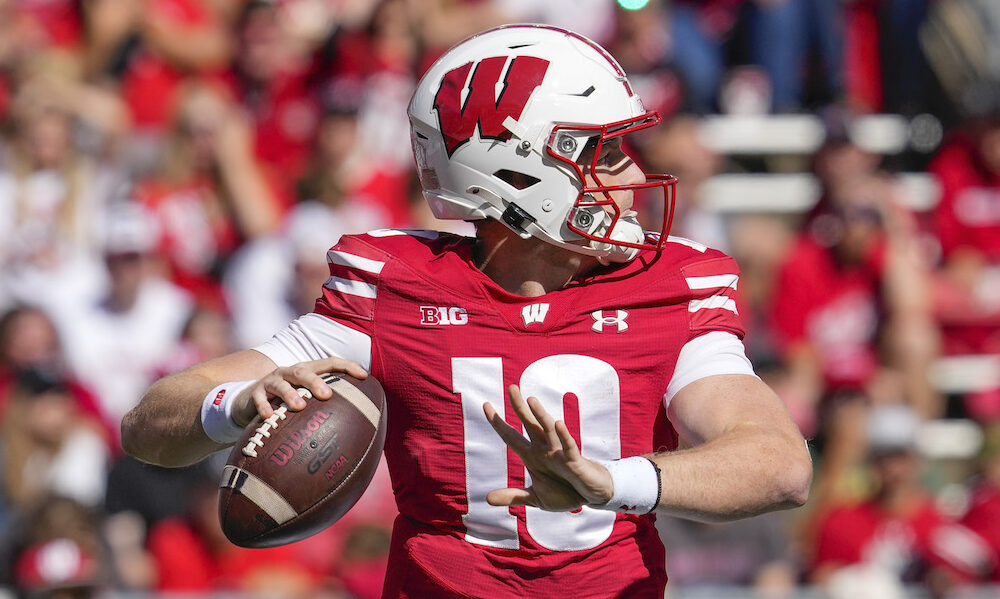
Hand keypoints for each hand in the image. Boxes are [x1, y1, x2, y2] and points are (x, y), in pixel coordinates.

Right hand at [233, 357, 368, 425]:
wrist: (249, 401)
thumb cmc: (287, 403)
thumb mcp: (306, 399)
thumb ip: (326, 406)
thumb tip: (358, 426)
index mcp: (307, 371)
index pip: (329, 363)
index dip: (347, 366)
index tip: (364, 376)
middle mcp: (290, 373)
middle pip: (304, 371)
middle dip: (316, 381)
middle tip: (327, 395)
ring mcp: (272, 381)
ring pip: (282, 383)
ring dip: (290, 394)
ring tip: (299, 407)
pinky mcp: (255, 393)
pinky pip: (259, 398)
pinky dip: (264, 406)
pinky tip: (269, 416)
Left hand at [483, 385, 613, 510]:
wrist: (590, 497)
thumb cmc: (564, 492)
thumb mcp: (535, 497)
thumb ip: (513, 496)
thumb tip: (487, 499)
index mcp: (532, 456)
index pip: (511, 436)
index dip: (498, 423)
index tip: (485, 405)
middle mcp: (544, 450)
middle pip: (529, 424)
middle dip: (520, 407)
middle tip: (512, 387)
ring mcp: (559, 453)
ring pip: (548, 431)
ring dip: (540, 416)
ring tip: (531, 400)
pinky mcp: (574, 461)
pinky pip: (568, 447)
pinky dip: (564, 436)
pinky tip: (557, 423)